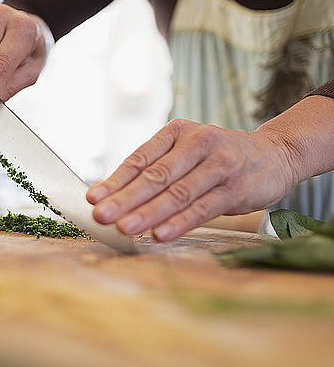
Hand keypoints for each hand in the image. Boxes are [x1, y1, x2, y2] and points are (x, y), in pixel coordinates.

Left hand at [86, 118, 299, 241]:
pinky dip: (180, 222)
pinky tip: (160, 234)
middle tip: (101, 216)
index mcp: (177, 132)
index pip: (139, 159)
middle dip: (125, 199)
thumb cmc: (217, 158)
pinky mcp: (236, 188)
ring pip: (177, 193)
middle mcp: (198, 143)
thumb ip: (155, 170)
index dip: (115, 180)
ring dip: (148, 213)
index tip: (93, 199)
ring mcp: (219, 165)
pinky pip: (203, 208)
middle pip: (155, 176)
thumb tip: (112, 196)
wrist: (273, 154)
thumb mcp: (185, 153)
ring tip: (125, 229)